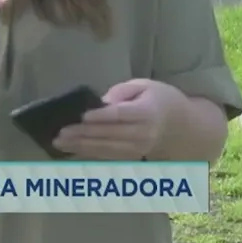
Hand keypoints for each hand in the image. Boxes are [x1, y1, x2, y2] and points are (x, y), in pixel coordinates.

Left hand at [53, 79, 182, 159]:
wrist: (181, 126)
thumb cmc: (159, 100)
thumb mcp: (145, 85)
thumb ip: (123, 91)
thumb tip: (101, 102)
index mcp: (147, 112)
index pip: (121, 115)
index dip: (102, 117)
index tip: (83, 115)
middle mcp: (143, 134)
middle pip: (110, 134)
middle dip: (83, 134)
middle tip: (61, 131)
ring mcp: (138, 149)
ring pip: (106, 149)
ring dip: (81, 146)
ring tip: (60, 142)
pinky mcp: (131, 157)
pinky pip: (107, 157)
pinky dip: (88, 154)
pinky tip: (71, 150)